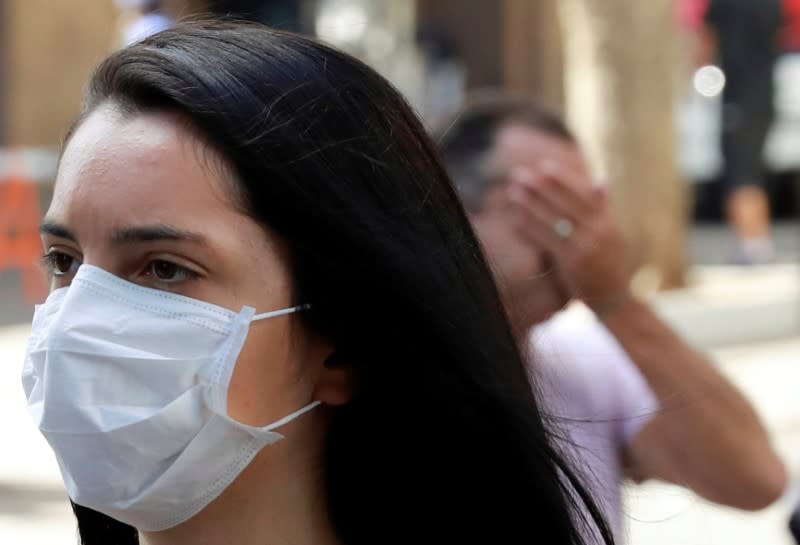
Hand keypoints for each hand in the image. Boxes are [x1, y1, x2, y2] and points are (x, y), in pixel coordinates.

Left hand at [504, 162, 630, 311]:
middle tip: (519, 174)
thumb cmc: (609, 264)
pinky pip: (546, 240)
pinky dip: (530, 227)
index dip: (562, 179)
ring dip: (530, 204)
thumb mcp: (612, 234)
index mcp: (607, 221)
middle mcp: (598, 230)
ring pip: (552, 219)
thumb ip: (603, 209)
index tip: (543, 166)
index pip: (581, 193)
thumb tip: (601, 180)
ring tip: (512, 192)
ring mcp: (586, 246)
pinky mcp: (572, 262)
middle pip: (564, 203)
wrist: (615, 299)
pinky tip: (515, 217)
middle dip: (540, 187)